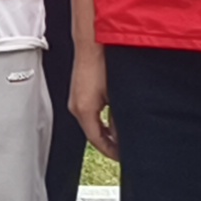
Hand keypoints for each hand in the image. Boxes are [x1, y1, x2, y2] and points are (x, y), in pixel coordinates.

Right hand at [69, 36, 115, 160]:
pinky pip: (89, 113)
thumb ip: (119, 118)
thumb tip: (124, 133)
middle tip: (123, 149)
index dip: (111, 151)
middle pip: (93, 134)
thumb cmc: (102, 64)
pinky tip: (112, 118)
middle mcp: (76, 107)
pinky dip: (100, 120)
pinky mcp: (79, 92)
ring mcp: (76, 99)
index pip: (97, 141)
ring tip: (120, 136)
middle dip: (109, 143)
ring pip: (91, 123)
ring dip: (105, 131)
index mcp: (84, 111)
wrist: (92, 43)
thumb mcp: (116, 96)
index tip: (122, 157)